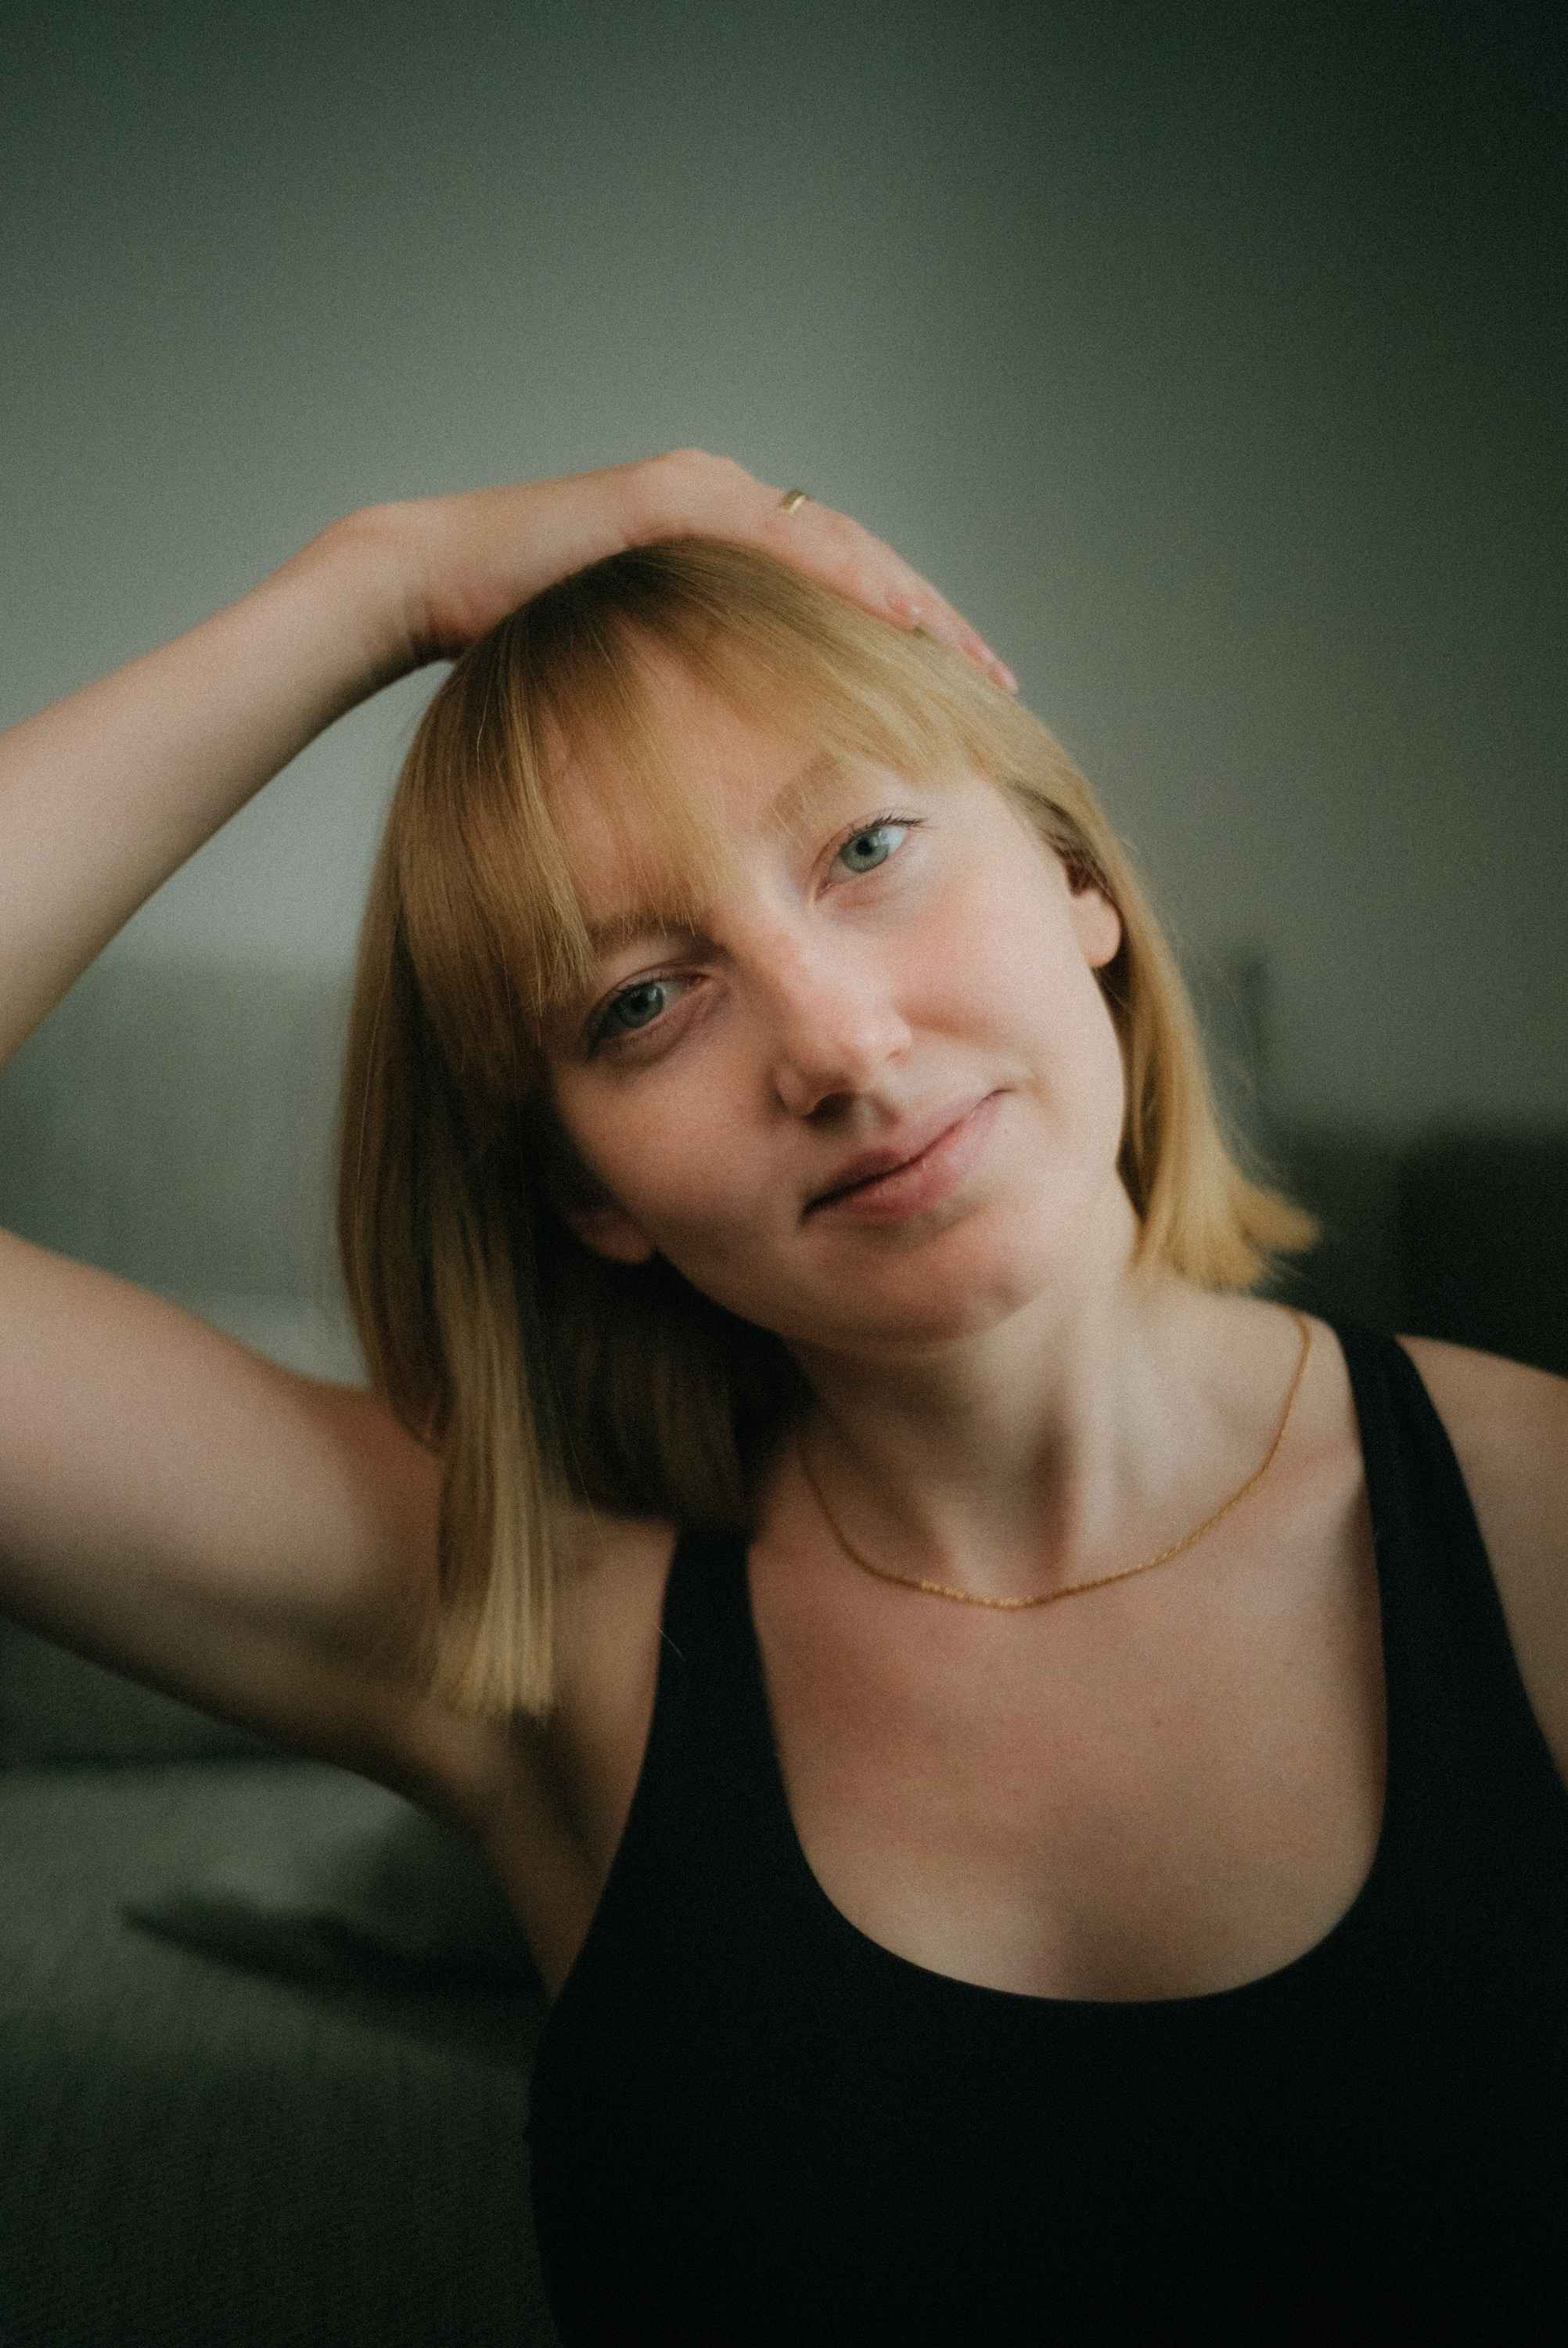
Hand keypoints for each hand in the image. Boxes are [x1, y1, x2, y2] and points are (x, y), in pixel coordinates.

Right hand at [342, 450, 1017, 691]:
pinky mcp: (667, 497)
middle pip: (859, 564)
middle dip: (935, 625)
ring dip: (909, 602)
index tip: (964, 696)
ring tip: (968, 660)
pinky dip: (842, 580)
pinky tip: (895, 622)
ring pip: (836, 547)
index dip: (908, 641)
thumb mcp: (632, 675)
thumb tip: (739, 770)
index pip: (839, 590)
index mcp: (721, 544)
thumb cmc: (514, 644)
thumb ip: (694, 694)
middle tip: (999, 682)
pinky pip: (778, 540)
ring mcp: (699, 490)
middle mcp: (723, 501)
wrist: (425, 582)